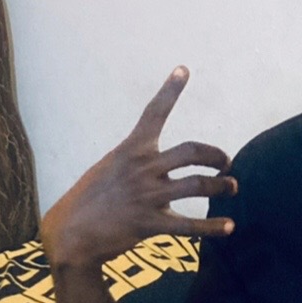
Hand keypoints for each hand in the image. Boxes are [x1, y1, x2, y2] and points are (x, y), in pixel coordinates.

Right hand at [40, 68, 235, 268]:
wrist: (70, 233)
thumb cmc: (89, 199)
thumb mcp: (109, 168)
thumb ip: (135, 161)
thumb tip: (158, 162)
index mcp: (131, 150)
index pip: (153, 113)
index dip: (170, 90)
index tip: (183, 69)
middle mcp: (142, 168)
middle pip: (192, 151)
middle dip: (216, 155)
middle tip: (226, 162)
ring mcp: (147, 196)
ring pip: (198, 185)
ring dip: (221, 186)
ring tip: (231, 187)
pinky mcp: (150, 223)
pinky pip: (189, 224)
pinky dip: (212, 226)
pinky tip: (229, 226)